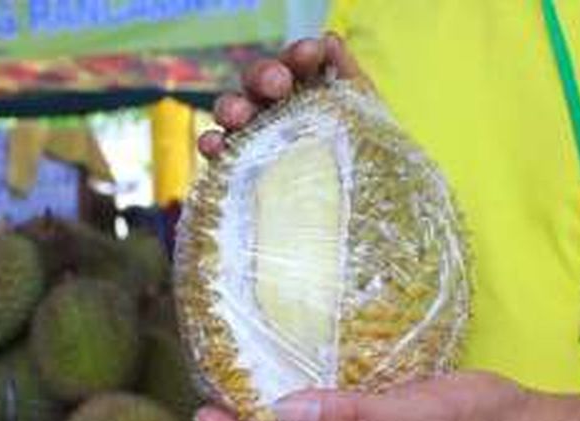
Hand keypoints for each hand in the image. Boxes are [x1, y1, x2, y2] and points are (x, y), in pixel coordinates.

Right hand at [197, 33, 368, 160]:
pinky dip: (212, 144)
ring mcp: (253, 138)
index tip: (311, 53)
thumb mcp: (367, 123)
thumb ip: (351, 82)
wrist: (358, 221)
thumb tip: (330, 41)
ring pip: (233, 111)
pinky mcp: (236, 168)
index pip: (298, 64)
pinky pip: (219, 152)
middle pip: (260, 81)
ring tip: (239, 116)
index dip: (300, 55)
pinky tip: (214, 145)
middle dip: (265, 75)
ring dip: (233, 107)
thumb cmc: (363, 167)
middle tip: (278, 85)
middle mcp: (275, 110)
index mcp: (308, 92)